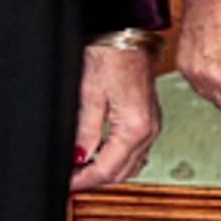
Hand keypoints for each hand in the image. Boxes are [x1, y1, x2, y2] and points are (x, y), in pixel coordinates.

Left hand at [71, 40, 161, 191]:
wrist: (127, 36)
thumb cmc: (110, 58)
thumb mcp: (89, 97)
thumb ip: (85, 132)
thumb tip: (79, 158)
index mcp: (135, 127)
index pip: (108, 168)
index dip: (84, 180)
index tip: (67, 184)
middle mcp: (150, 130)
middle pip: (122, 172)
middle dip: (95, 179)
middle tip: (71, 179)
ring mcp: (153, 126)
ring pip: (131, 165)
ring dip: (108, 171)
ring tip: (83, 169)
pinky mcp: (150, 119)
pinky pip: (137, 151)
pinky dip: (119, 159)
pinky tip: (101, 154)